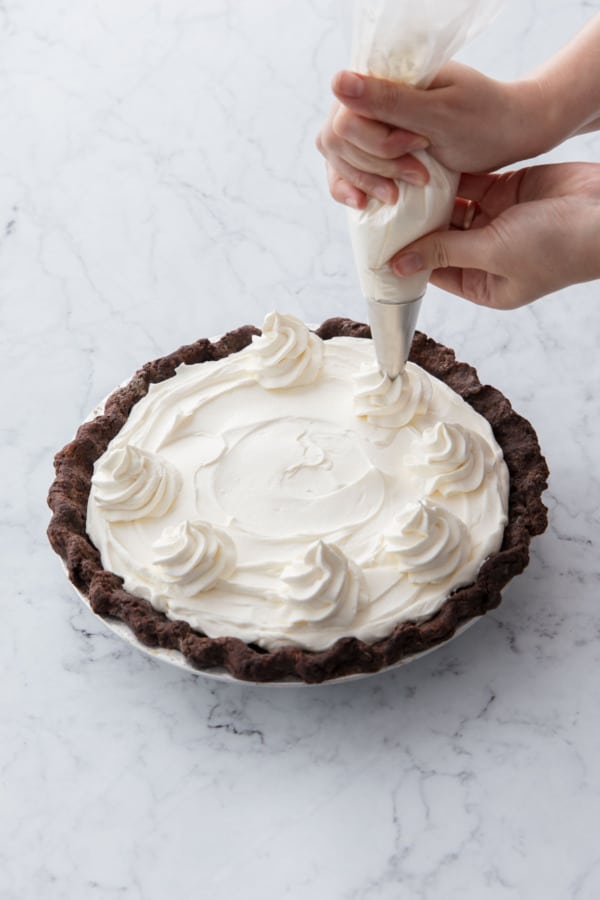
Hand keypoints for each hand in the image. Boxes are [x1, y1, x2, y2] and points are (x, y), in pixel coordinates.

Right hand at [316, 62, 542, 207]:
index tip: (417, 146)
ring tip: (400, 194)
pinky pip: (345, 172)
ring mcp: (369, 125)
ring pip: (338, 159)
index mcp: (382, 76)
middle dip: (374, 166)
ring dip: (367, 181)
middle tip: (418, 175)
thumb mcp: (439, 113)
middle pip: (337, 141)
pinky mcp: (375, 151)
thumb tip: (337, 81)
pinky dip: (352, 189)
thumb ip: (389, 100)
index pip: (345, 118)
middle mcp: (369, 98)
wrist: (509, 133)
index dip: (375, 143)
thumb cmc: (483, 119)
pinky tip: (364, 204)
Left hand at [390, 163, 599, 308]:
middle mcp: (486, 254)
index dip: (407, 256)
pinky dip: (451, 173)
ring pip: (452, 207)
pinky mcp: (507, 190)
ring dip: (430, 194)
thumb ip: (446, 252)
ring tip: (397, 177)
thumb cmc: (556, 245)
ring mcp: (496, 220)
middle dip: (414, 222)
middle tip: (380, 201)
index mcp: (483, 284)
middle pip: (439, 237)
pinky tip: (423, 160)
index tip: (376, 239)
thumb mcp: (493, 252)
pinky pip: (471, 182)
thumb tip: (399, 266)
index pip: (434, 270)